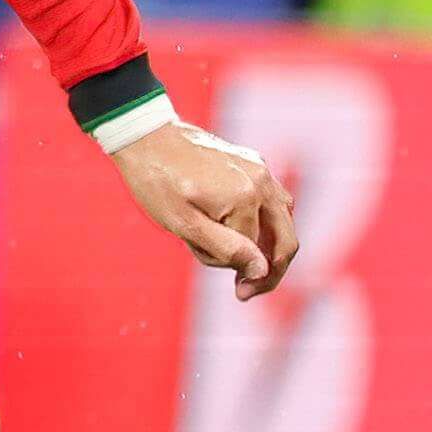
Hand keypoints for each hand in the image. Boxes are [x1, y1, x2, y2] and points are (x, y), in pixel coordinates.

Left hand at [111, 119, 296, 301]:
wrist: (145, 138)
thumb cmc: (158, 184)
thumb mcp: (184, 225)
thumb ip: (226, 249)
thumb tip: (261, 270)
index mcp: (245, 198)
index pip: (257, 254)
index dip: (245, 275)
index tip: (236, 293)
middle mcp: (261, 182)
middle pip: (286, 239)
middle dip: (271, 270)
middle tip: (248, 291)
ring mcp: (260, 169)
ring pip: (282, 221)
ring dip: (266, 245)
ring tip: (232, 256)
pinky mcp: (253, 163)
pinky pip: (271, 201)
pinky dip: (261, 223)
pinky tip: (237, 231)